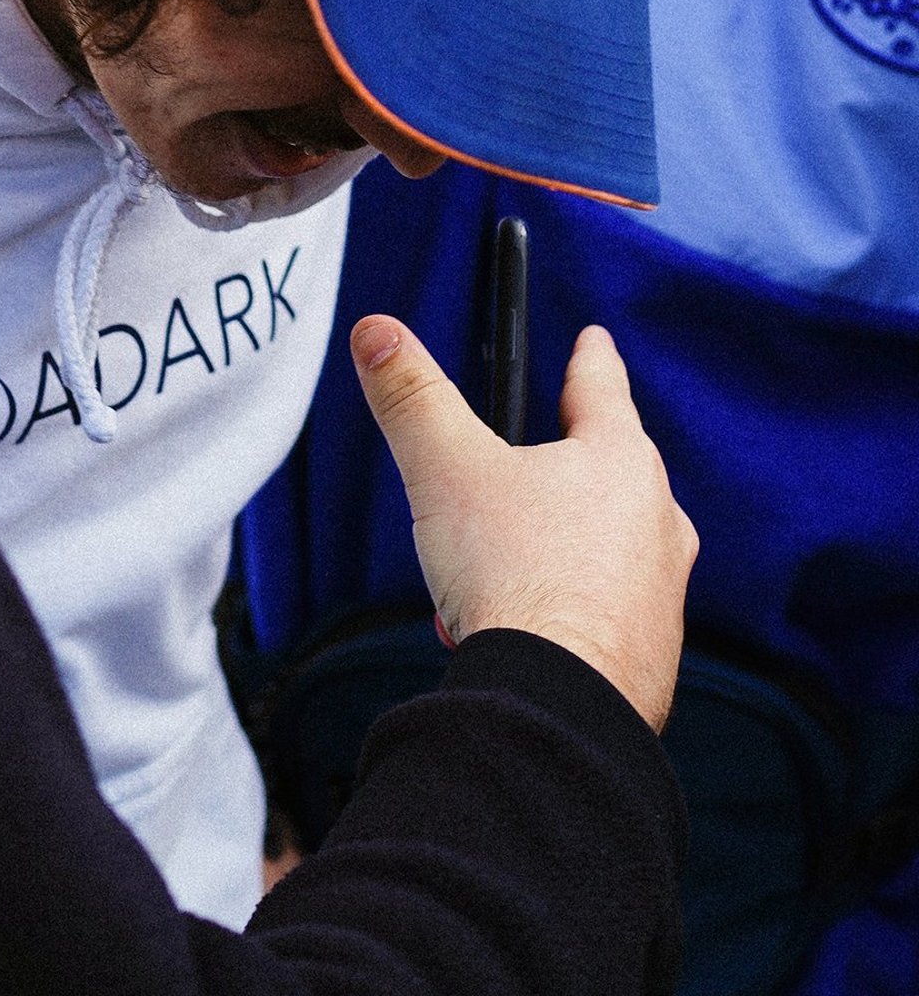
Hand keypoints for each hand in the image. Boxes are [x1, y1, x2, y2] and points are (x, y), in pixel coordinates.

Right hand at [351, 315, 695, 729]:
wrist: (558, 705)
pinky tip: (518, 627)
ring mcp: (661, 594)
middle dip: (566, 465)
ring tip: (497, 569)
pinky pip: (603, 613)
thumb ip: (411, 396)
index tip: (597, 340)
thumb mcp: (446, 468)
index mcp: (619, 463)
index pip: (603, 388)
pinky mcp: (652, 657)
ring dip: (557, 548)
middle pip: (612, 470)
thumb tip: (377, 332)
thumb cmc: (513, 577)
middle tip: (527, 462)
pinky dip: (564, 609)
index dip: (591, 359)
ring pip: (607, 548)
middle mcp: (657, 523)